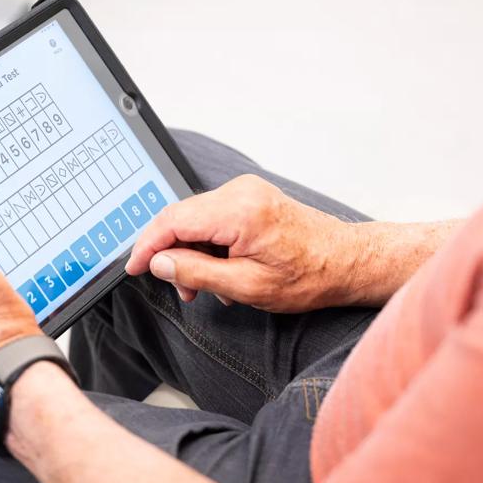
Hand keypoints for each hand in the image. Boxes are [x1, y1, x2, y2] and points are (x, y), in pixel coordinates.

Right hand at [126, 174, 366, 312]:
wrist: (348, 261)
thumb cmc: (310, 275)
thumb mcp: (247, 287)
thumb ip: (197, 273)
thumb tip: (160, 264)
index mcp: (239, 211)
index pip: (173, 220)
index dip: (147, 246)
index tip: (134, 268)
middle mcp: (241, 192)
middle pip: (181, 217)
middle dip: (171, 255)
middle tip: (179, 290)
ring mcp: (246, 191)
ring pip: (195, 219)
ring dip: (192, 253)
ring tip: (205, 288)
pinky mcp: (251, 197)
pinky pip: (213, 218)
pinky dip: (208, 245)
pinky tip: (221, 271)